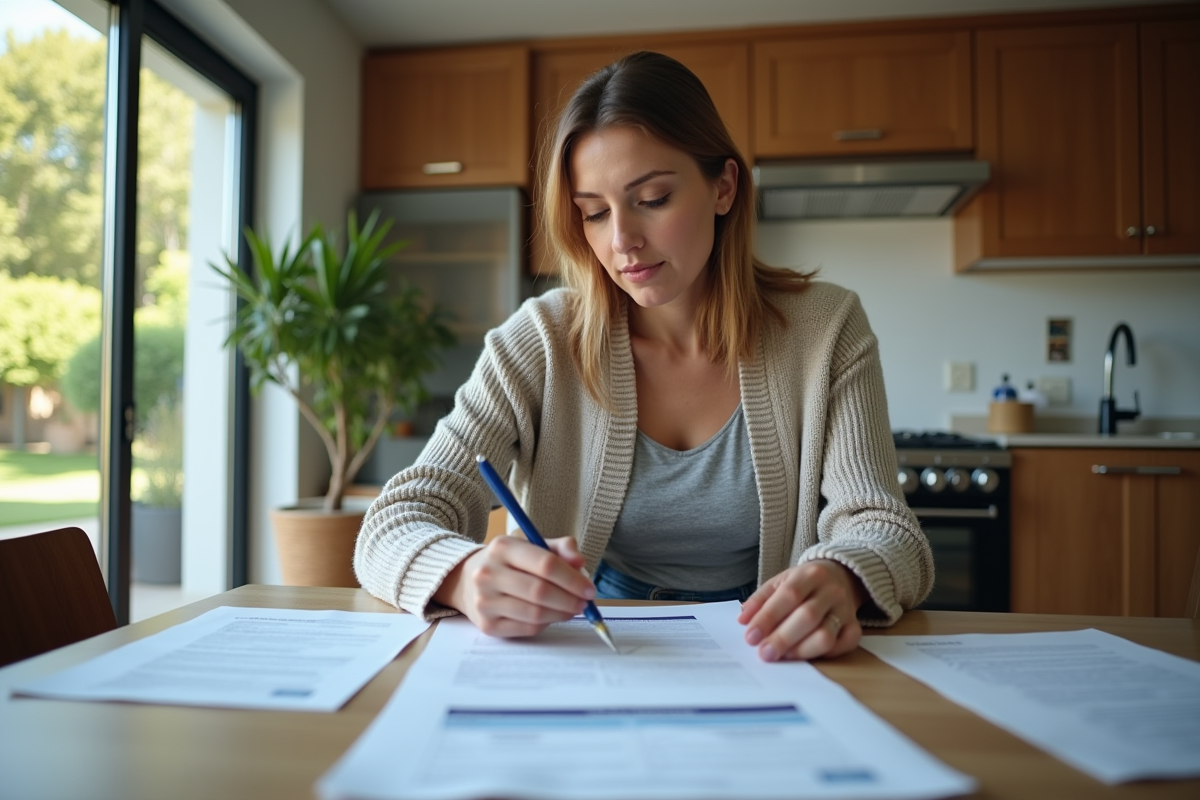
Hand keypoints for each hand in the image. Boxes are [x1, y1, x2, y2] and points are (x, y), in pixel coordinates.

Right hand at [433, 536, 595, 637]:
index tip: (589, 588)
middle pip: (541, 592)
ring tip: (572, 609)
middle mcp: (488, 573)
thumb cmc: (509, 562)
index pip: (545, 564)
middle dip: (570, 599)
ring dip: (562, 614)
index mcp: (502, 547)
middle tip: (585, 602)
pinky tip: (552, 615)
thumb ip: (560, 548)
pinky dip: (547, 624)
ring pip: (535, 614)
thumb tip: (580, 563)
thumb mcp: (532, 544)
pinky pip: (527, 628)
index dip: (572, 578)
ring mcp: (485, 601)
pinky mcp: (487, 625)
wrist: (467, 580)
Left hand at [738, 559, 864, 661]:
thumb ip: (760, 600)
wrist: (840, 576)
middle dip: (782, 638)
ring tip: (783, 655)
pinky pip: (844, 645)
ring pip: (826, 635)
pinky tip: (806, 654)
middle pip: (808, 617)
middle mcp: (831, 591)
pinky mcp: (855, 627)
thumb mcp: (779, 582)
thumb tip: (743, 620)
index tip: (751, 636)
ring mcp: (845, 610)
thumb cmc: (803, 583)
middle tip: (764, 653)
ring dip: (801, 650)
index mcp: (809, 574)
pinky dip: (824, 654)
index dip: (768, 618)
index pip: (788, 595)